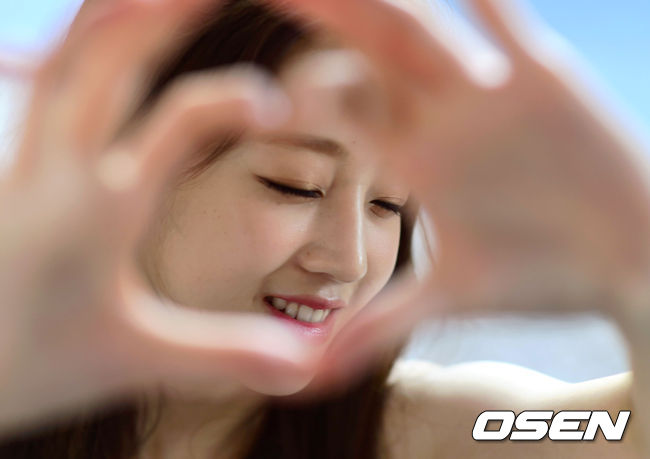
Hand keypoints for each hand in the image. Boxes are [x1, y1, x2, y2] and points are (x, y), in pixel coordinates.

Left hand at [0, 0, 319, 432]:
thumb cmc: (33, 365)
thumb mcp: (138, 360)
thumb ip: (225, 354)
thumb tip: (305, 365)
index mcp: (102, 210)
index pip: (178, 122)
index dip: (234, 100)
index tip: (278, 103)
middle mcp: (58, 168)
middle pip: (111, 56)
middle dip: (168, 10)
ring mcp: (26, 158)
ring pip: (68, 55)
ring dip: (115, 12)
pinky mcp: (9, 163)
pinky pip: (35, 80)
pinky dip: (65, 44)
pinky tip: (82, 36)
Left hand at [269, 0, 649, 386]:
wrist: (628, 257)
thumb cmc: (540, 276)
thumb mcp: (451, 298)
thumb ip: (378, 328)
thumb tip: (305, 377)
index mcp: (409, 156)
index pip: (337, 108)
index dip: (297, 97)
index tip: (262, 99)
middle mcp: (439, 113)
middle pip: (365, 49)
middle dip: (324, 16)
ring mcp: (489, 89)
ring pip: (423, 25)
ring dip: (384, 2)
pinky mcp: (544, 74)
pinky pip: (503, 17)